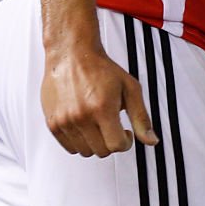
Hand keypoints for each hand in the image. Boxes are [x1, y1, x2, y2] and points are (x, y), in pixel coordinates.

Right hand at [41, 46, 157, 156]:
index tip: (126, 133)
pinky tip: (85, 123)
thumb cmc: (100, 68)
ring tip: (98, 122)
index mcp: (102, 107)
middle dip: (111, 141)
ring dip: (95, 142)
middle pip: (102, 151)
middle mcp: (81, 116)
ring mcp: (65, 121)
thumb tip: (151, 140)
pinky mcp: (53, 123)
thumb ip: (141, 117)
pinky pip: (70, 148)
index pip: (117, 145)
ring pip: (85, 152)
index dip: (126, 141)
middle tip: (112, 125)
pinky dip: (79, 141)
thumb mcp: (130, 88)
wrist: (72, 54)